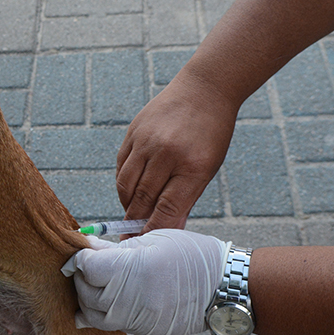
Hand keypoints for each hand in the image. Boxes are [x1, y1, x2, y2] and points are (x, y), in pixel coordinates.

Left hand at [62, 229, 228, 334]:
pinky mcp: (143, 332)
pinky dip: (103, 312)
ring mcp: (136, 319)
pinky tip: (108, 299)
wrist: (223, 288)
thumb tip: (86, 246)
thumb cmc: (192, 256)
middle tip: (87, 264)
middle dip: (80, 277)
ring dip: (88, 298)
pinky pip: (111, 325)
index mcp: (132, 269)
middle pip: (85, 292)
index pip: (86, 267)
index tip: (84, 251)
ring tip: (95, 283)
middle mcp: (130, 299)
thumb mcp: (154, 240)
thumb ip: (115, 247)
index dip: (81, 257)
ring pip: (93, 314)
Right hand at [115, 72, 238, 230]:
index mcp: (192, 165)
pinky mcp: (133, 131)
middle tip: (131, 239)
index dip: (154, 230)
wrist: (204, 88)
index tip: (146, 246)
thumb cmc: (211, 133)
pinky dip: (123, 183)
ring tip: (131, 215)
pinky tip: (130, 191)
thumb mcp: (208, 167)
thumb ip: (186, 198)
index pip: (167, 208)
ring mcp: (146, 140)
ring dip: (127, 204)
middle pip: (143, 198)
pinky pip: (121, 166)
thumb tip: (170, 228)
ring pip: (126, 184)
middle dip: (136, 223)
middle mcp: (166, 153)